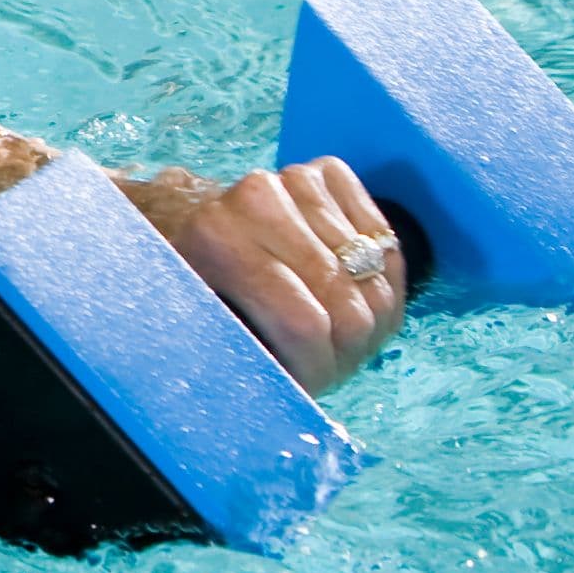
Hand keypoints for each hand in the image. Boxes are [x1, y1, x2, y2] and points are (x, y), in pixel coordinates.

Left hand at [133, 158, 407, 395]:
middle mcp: (256, 197)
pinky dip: (379, 275)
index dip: (319, 367)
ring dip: (368, 315)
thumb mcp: (201, 327)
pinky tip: (351, 289)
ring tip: (336, 331)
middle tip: (329, 363)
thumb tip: (281, 400)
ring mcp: (295, 178)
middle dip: (347, 348)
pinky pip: (386, 239)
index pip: (305, 324)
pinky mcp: (326, 171)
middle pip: (347, 303)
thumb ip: (239, 355)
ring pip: (374, 275)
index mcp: (217, 238)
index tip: (310, 384)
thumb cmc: (197, 290)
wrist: (187, 228)